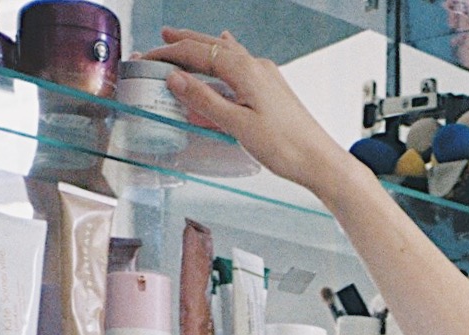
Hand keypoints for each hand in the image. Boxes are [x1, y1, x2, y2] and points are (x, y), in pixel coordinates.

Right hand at [140, 29, 353, 198]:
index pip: (197, 54)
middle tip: (161, 40)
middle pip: (211, 46)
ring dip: (203, 48)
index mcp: (245, 70)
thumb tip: (176, 79)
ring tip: (185, 44)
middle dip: (184, 43)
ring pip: (226, 53)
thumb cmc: (287, 147)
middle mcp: (256, 66)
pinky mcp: (272, 89)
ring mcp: (266, 76)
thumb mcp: (238, 126)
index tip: (148, 58)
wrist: (320, 161)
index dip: (169, 55)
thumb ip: (205, 101)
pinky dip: (225, 58)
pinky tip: (227, 55)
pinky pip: (241, 65)